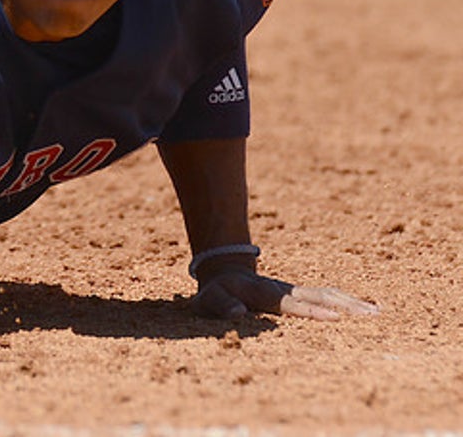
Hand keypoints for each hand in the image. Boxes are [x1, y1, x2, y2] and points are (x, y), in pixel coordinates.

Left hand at [194, 266, 379, 320]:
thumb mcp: (210, 300)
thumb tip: (237, 312)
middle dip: (346, 306)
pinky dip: (348, 301)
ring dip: (352, 302)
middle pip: (321, 297)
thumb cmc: (215, 292)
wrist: (223, 270)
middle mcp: (286, 290)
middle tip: (373, 316)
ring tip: (378, 312)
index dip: (313, 312)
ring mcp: (295, 290)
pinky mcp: (301, 292)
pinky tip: (368, 308)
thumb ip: (222, 305)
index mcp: (266, 295)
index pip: (294, 305)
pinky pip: (328, 295)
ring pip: (328, 294)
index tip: (335, 318)